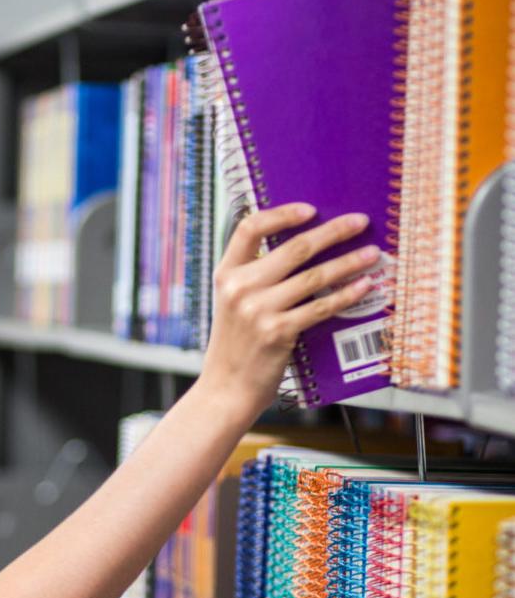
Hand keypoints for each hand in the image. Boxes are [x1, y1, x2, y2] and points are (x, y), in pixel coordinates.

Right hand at [196, 202, 379, 423]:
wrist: (226, 388)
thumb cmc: (236, 345)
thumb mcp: (233, 303)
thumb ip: (255, 277)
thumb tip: (301, 251)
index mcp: (226, 274)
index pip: (249, 228)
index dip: (281, 214)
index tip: (310, 210)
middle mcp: (240, 288)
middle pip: (294, 248)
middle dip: (333, 231)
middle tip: (359, 222)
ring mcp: (258, 310)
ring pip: (314, 276)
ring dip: (349, 262)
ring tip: (372, 255)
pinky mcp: (278, 332)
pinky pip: (320, 307)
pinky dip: (346, 295)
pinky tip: (364, 287)